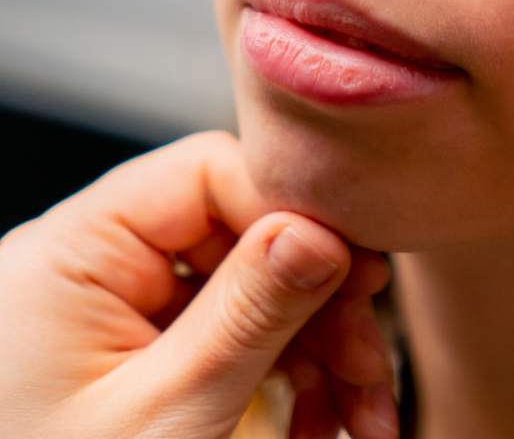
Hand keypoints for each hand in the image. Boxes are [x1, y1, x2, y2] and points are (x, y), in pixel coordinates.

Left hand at [0, 130, 398, 438]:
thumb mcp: (166, 417)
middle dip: (317, 304)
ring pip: (245, 289)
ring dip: (316, 351)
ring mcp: (112, 312)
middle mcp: (87, 266)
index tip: (355, 272)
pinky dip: (282, 374)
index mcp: (69, 253)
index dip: (291, 212)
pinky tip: (320, 421)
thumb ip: (245, 315)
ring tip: (361, 418)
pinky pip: (225, 334)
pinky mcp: (134, 355)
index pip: (203, 173)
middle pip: (237, 236)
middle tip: (370, 368)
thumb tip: (319, 231)